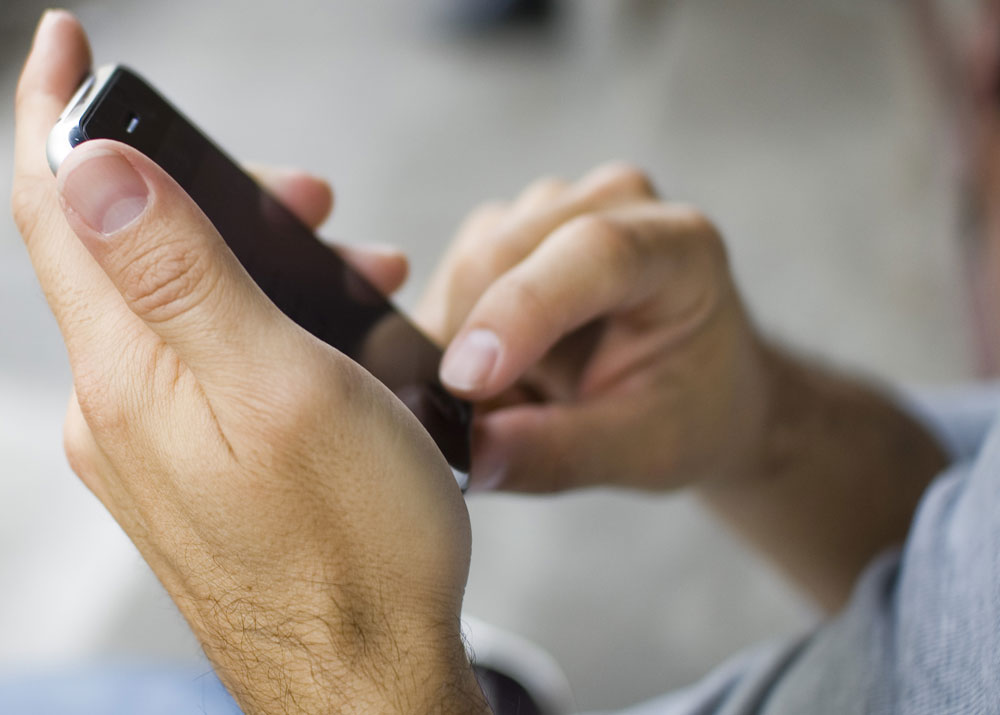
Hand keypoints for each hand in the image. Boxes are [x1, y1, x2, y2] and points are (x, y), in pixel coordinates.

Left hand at [12, 12, 486, 713]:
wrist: (367, 677)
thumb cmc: (353, 543)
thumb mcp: (280, 386)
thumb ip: (181, 275)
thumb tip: (89, 169)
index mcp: (130, 372)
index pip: (57, 208)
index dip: (52, 112)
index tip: (69, 44)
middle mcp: (119, 408)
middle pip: (127, 251)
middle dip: (210, 192)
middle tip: (307, 195)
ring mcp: (153, 447)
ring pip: (179, 309)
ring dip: (254, 264)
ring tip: (353, 272)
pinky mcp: (195, 474)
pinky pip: (205, 366)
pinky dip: (259, 325)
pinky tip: (325, 347)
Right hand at [418, 164, 771, 492]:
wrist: (699, 390)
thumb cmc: (690, 413)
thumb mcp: (643, 451)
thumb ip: (559, 454)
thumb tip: (468, 458)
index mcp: (682, 247)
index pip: (593, 252)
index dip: (522, 312)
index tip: (466, 383)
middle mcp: (616, 203)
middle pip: (502, 254)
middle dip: (469, 347)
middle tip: (483, 429)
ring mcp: (559, 206)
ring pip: (466, 264)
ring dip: (460, 344)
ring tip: (513, 400)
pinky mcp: (514, 225)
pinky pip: (451, 274)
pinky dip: (454, 334)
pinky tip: (497, 371)